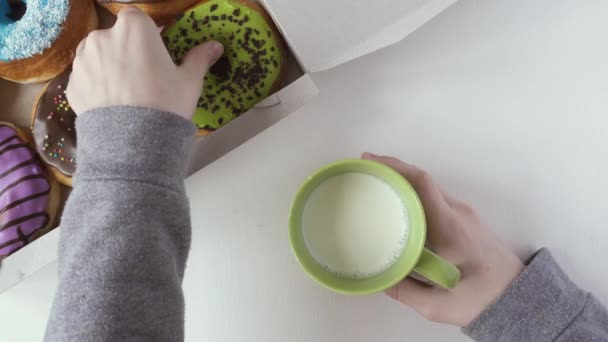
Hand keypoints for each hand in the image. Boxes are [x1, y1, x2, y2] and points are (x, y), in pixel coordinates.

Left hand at [67, 7, 223, 118]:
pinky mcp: (73, 84)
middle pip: (117, 36)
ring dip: (110, 66)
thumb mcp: (189, 82)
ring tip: (128, 92)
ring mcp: (83, 60)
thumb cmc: (166, 104)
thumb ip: (199, 58)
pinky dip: (98, 86)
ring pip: (99, 56)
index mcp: (134, 28)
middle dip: (128, 51)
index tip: (157, 52)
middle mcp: (103, 36)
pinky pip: (88, 78)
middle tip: (145, 77)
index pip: (138, 18)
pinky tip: (114, 105)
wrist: (133, 143)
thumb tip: (216, 46)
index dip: (147, 34)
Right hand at [362, 153, 523, 326]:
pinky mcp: (466, 220)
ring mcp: (465, 214)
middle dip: (393, 170)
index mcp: (450, 229)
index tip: (371, 162)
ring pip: (430, 188)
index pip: (422, 185)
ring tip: (377, 184)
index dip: (395, 168)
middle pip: (423, 180)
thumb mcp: (437, 306)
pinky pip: (436, 198)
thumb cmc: (481, 300)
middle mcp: (458, 214)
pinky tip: (399, 202)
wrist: (517, 298)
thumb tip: (375, 278)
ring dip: (404, 181)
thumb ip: (403, 291)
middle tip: (365, 171)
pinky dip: (415, 193)